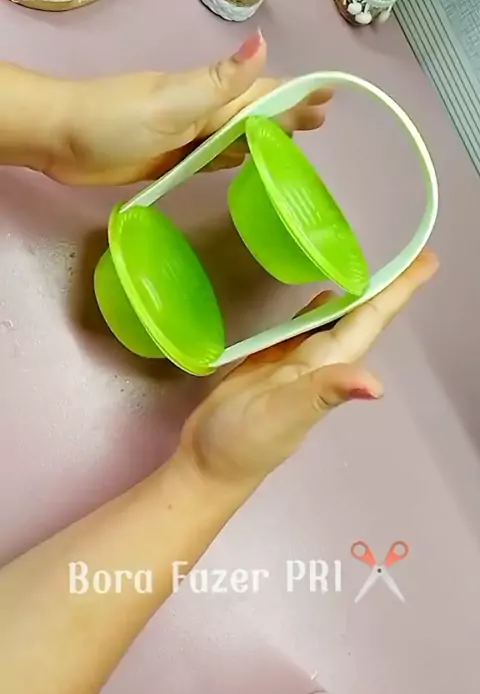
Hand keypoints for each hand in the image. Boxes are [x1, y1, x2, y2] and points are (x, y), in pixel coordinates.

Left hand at [46, 31, 331, 184]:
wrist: (61, 139)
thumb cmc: (116, 120)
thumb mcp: (173, 101)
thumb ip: (219, 81)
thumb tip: (264, 43)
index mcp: (207, 95)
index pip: (262, 91)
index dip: (295, 93)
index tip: (329, 94)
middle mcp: (201, 112)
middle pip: (254, 112)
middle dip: (287, 113)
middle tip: (320, 121)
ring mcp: (185, 135)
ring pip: (236, 135)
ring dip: (266, 134)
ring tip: (294, 137)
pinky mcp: (169, 157)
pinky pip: (213, 155)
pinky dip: (234, 156)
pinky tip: (243, 160)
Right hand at [180, 251, 437, 485]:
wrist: (209, 462)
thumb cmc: (245, 441)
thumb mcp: (286, 415)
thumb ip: (325, 394)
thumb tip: (376, 386)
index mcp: (327, 366)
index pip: (369, 321)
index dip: (398, 291)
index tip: (429, 261)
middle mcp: (319, 361)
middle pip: (360, 317)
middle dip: (388, 288)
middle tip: (418, 257)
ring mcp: (294, 362)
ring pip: (335, 321)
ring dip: (357, 297)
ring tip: (375, 269)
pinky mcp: (268, 362)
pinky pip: (301, 328)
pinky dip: (316, 310)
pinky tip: (320, 296)